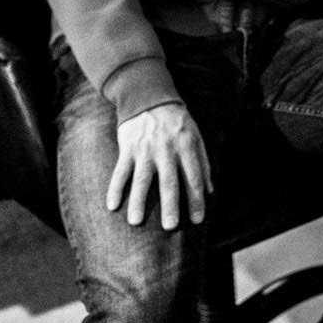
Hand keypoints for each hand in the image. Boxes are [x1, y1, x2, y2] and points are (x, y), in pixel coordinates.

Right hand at [108, 102, 211, 228]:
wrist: (149, 96)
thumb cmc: (177, 121)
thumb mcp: (196, 135)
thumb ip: (203, 163)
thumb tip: (211, 191)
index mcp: (186, 147)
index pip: (193, 178)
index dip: (196, 200)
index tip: (197, 220)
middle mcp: (166, 150)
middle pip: (169, 182)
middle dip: (170, 206)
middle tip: (170, 227)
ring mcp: (145, 149)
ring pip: (142, 179)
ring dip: (138, 201)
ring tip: (136, 222)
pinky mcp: (128, 148)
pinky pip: (120, 171)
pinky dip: (115, 188)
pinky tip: (112, 206)